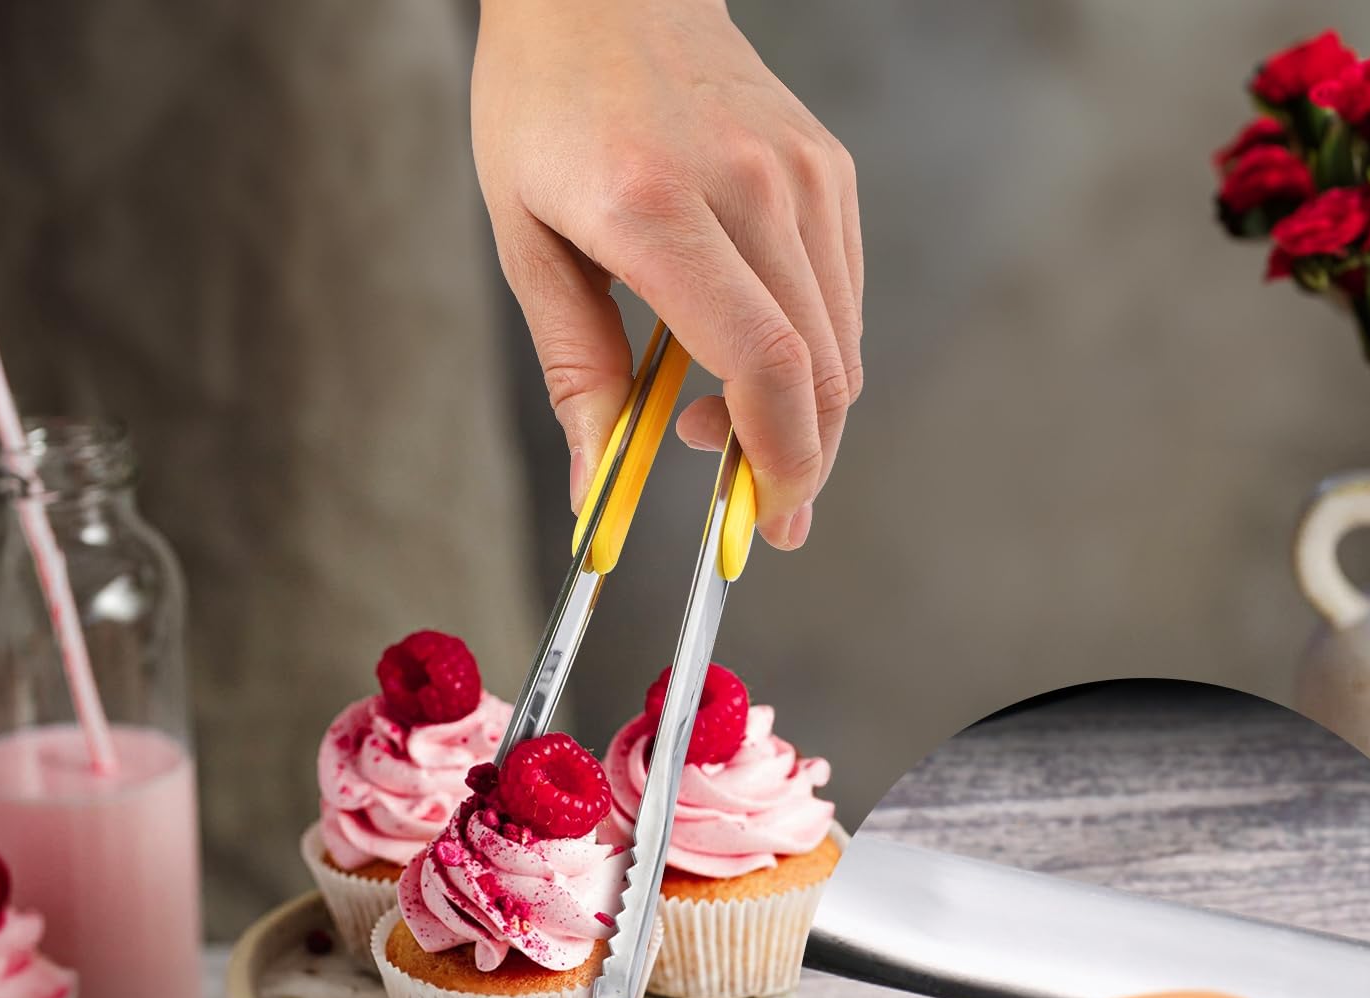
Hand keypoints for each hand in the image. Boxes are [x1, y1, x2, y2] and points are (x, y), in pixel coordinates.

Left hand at [471, 0, 861, 549]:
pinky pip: (843, 298)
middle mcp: (750, 187)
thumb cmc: (546, 105)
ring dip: (806, 416)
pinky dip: (815, 357)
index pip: (766, 364)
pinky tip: (756, 361)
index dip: (779, 462)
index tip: (763, 520)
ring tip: (726, 423)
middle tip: (758, 509)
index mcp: (658, 209)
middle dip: (800, 463)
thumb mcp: (526, 243)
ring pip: (844, 344)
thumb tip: (595, 490)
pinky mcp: (829, 170)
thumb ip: (575, 373)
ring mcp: (804, 174)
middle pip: (822, 371)